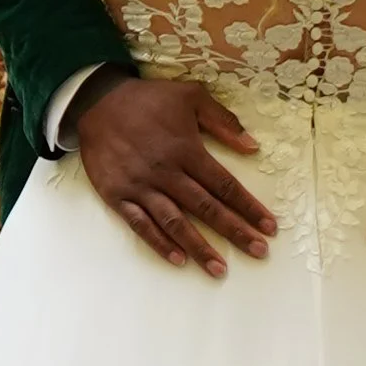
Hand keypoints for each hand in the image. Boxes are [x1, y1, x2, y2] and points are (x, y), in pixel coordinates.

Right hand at [71, 72, 273, 276]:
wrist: (96, 101)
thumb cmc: (148, 99)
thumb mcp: (190, 96)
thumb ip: (223, 121)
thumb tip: (254, 146)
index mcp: (187, 150)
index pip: (225, 185)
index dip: (249, 207)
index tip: (269, 227)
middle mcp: (167, 172)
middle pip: (206, 209)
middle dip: (235, 232)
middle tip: (259, 252)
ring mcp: (141, 187)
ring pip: (176, 222)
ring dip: (200, 247)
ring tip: (220, 269)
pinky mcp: (118, 196)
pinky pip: (141, 224)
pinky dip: (159, 243)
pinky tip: (178, 259)